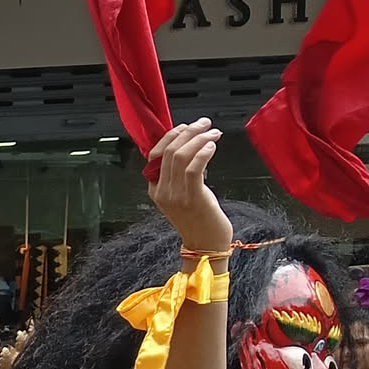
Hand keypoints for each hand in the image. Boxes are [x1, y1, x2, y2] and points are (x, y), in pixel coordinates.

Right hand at [147, 119, 232, 254]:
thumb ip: (182, 175)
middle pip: (169, 152)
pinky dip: (203, 153)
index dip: (171, 136)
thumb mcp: (183, 195)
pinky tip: (212, 146)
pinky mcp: (193, 198)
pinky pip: (194, 168)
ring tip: (213, 133)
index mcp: (155, 190)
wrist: (206, 245)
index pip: (156, 155)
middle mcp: (162, 192)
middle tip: (205, 124)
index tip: (188, 127)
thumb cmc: (199, 220)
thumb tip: (193, 149)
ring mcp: (176, 196)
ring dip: (199, 139)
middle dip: (188, 132)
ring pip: (180, 157)